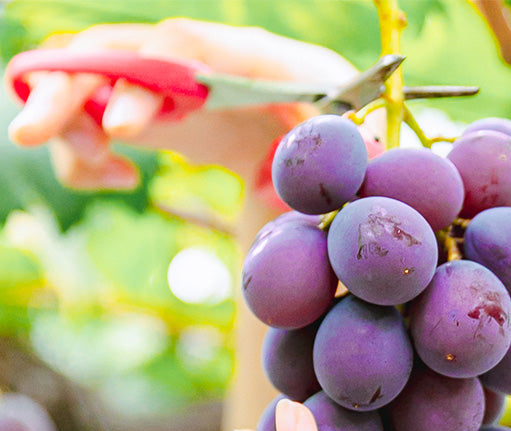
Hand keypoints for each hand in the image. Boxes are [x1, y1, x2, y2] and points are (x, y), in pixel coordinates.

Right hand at [5, 18, 356, 188]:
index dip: (148, 78)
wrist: (321, 165)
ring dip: (70, 122)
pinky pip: (98, 120)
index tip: (123, 128)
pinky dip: (88, 151)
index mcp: (262, 65)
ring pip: (96, 82)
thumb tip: (327, 165)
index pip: (191, 50)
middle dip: (73, 88)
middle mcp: (208, 65)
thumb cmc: (347, 152)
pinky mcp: (161, 115)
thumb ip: (346, 151)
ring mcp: (177, 88)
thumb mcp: (358, 153)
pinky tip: (119, 179)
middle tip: (32, 133)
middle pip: (124, 54)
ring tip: (104, 172)